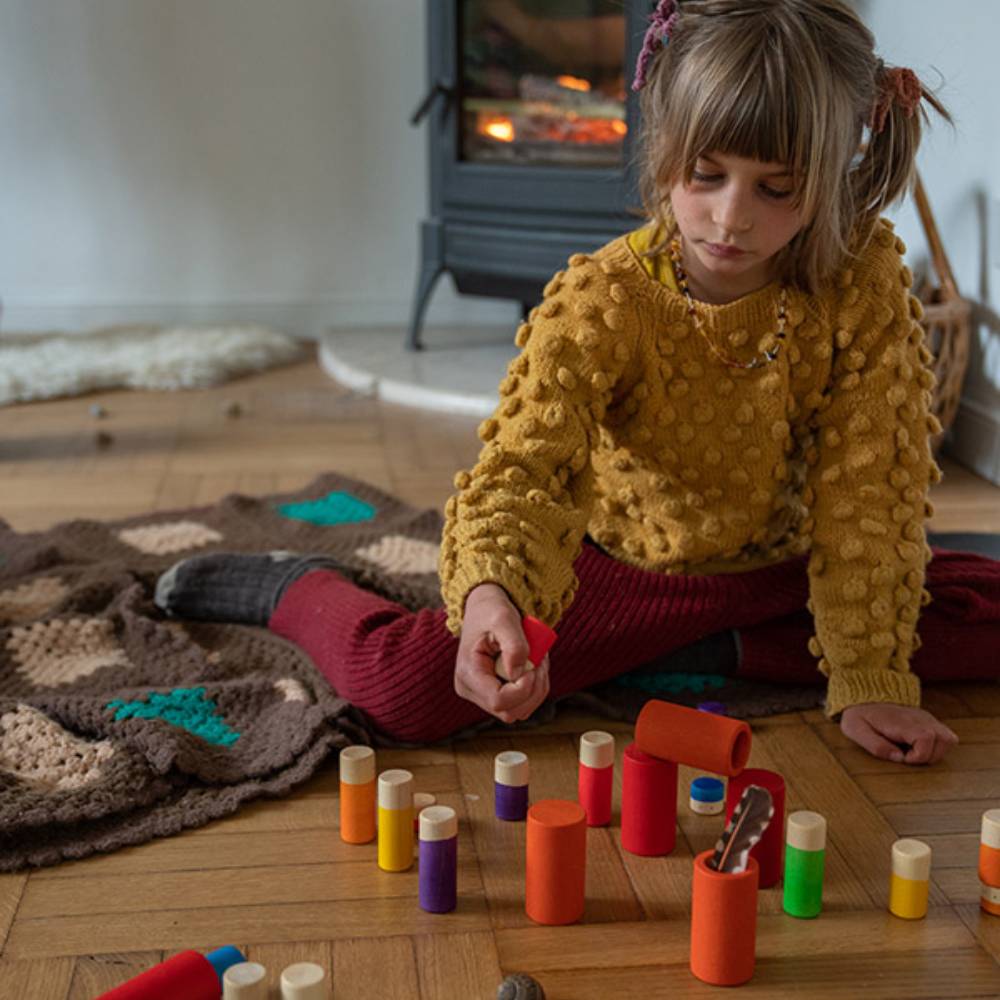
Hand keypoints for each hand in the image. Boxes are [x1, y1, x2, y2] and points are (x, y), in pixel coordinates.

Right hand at [454, 583, 550, 724]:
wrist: (485, 610)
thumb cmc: (491, 611)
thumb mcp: (503, 618)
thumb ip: (514, 645)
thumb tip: (519, 673)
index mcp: (467, 673)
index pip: (498, 701)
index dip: (523, 688)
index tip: (532, 663)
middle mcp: (471, 690)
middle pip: (511, 712)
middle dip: (533, 688)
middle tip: (538, 659)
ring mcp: (483, 696)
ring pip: (521, 711)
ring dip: (538, 687)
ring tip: (537, 659)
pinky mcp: (496, 695)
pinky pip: (524, 703)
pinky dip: (536, 686)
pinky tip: (533, 665)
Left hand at [840, 703, 958, 764]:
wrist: (864, 696)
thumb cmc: (860, 715)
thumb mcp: (856, 730)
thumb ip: (876, 745)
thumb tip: (899, 758)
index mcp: (901, 721)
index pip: (926, 738)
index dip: (918, 756)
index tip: (902, 757)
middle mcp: (919, 718)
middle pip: (944, 740)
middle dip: (929, 757)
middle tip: (907, 756)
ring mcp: (926, 718)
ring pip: (949, 739)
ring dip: (936, 752)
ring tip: (914, 753)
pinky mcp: (928, 720)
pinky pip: (945, 736)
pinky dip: (937, 746)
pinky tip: (918, 747)